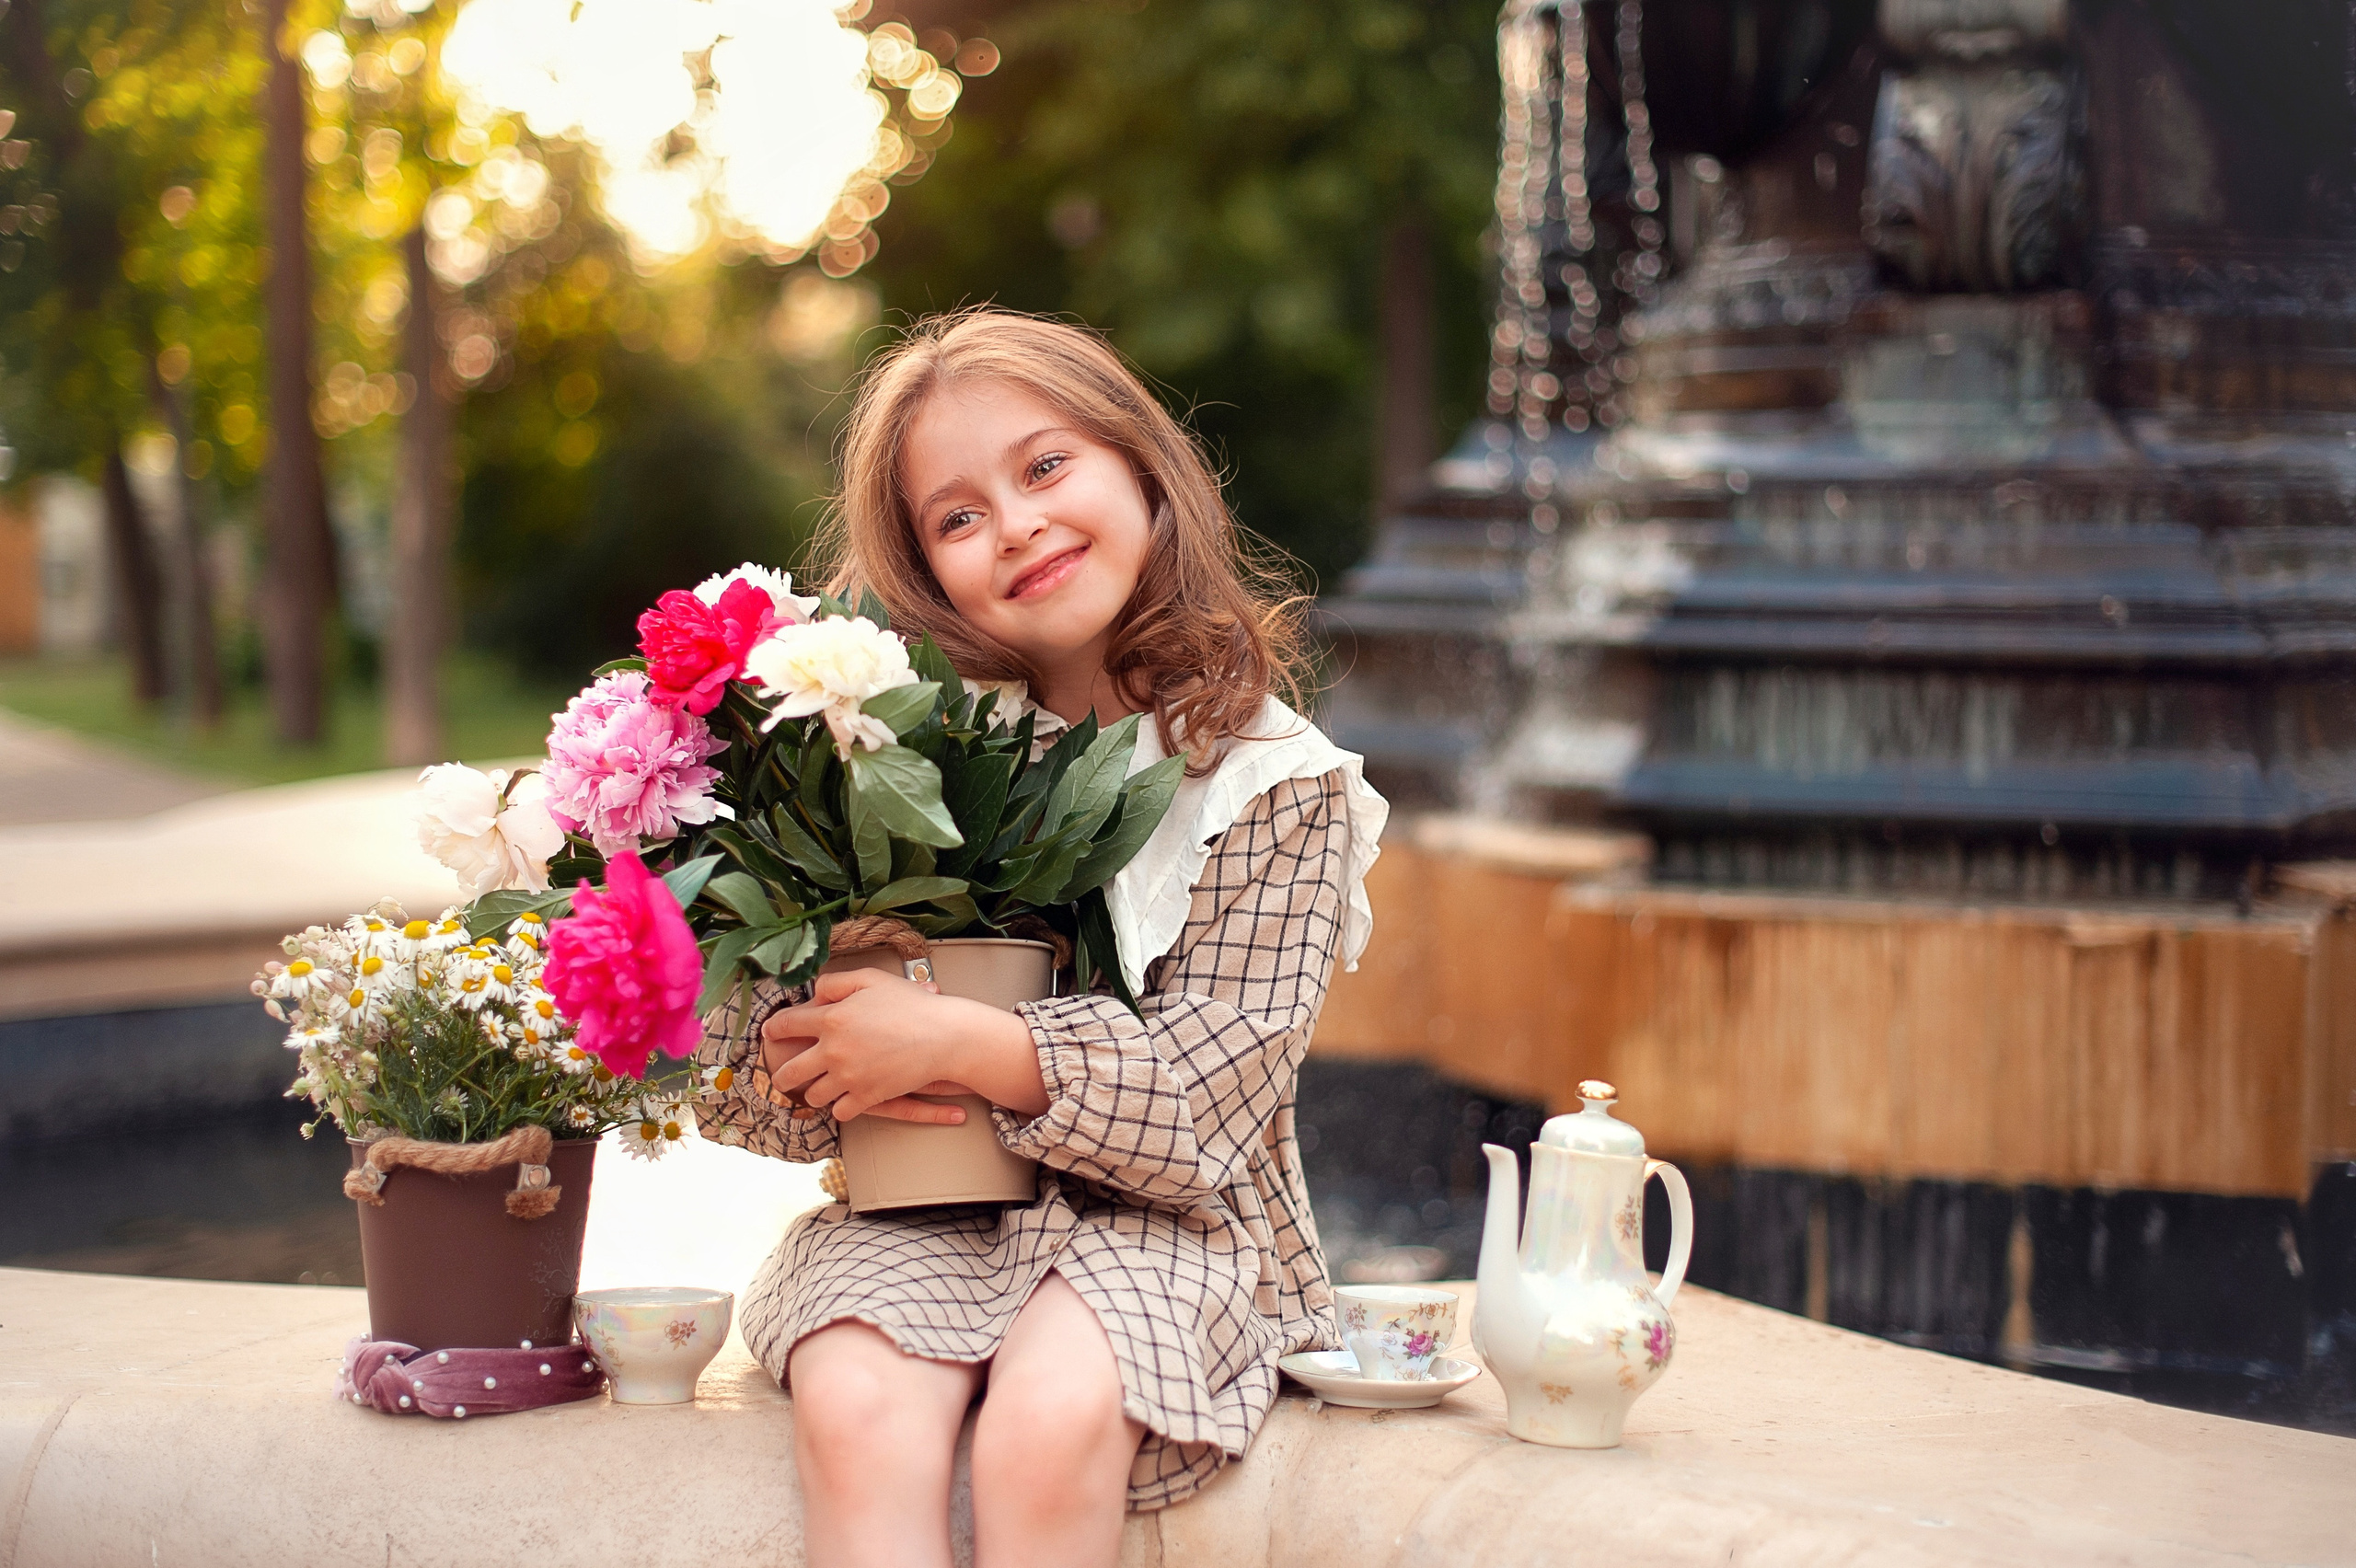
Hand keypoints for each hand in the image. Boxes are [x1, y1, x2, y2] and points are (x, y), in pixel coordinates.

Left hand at [762, 967, 1001, 1123]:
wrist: (944, 1036)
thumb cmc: (912, 1004)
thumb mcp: (871, 978)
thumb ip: (836, 983)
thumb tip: (813, 994)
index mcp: (830, 1018)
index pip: (785, 1025)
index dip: (774, 1029)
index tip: (770, 1034)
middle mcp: (833, 1050)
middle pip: (789, 1072)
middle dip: (782, 1075)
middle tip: (784, 1076)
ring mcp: (849, 1077)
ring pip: (813, 1096)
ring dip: (815, 1091)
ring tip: (822, 1086)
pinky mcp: (867, 1097)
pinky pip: (841, 1111)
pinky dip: (841, 1107)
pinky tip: (846, 1099)